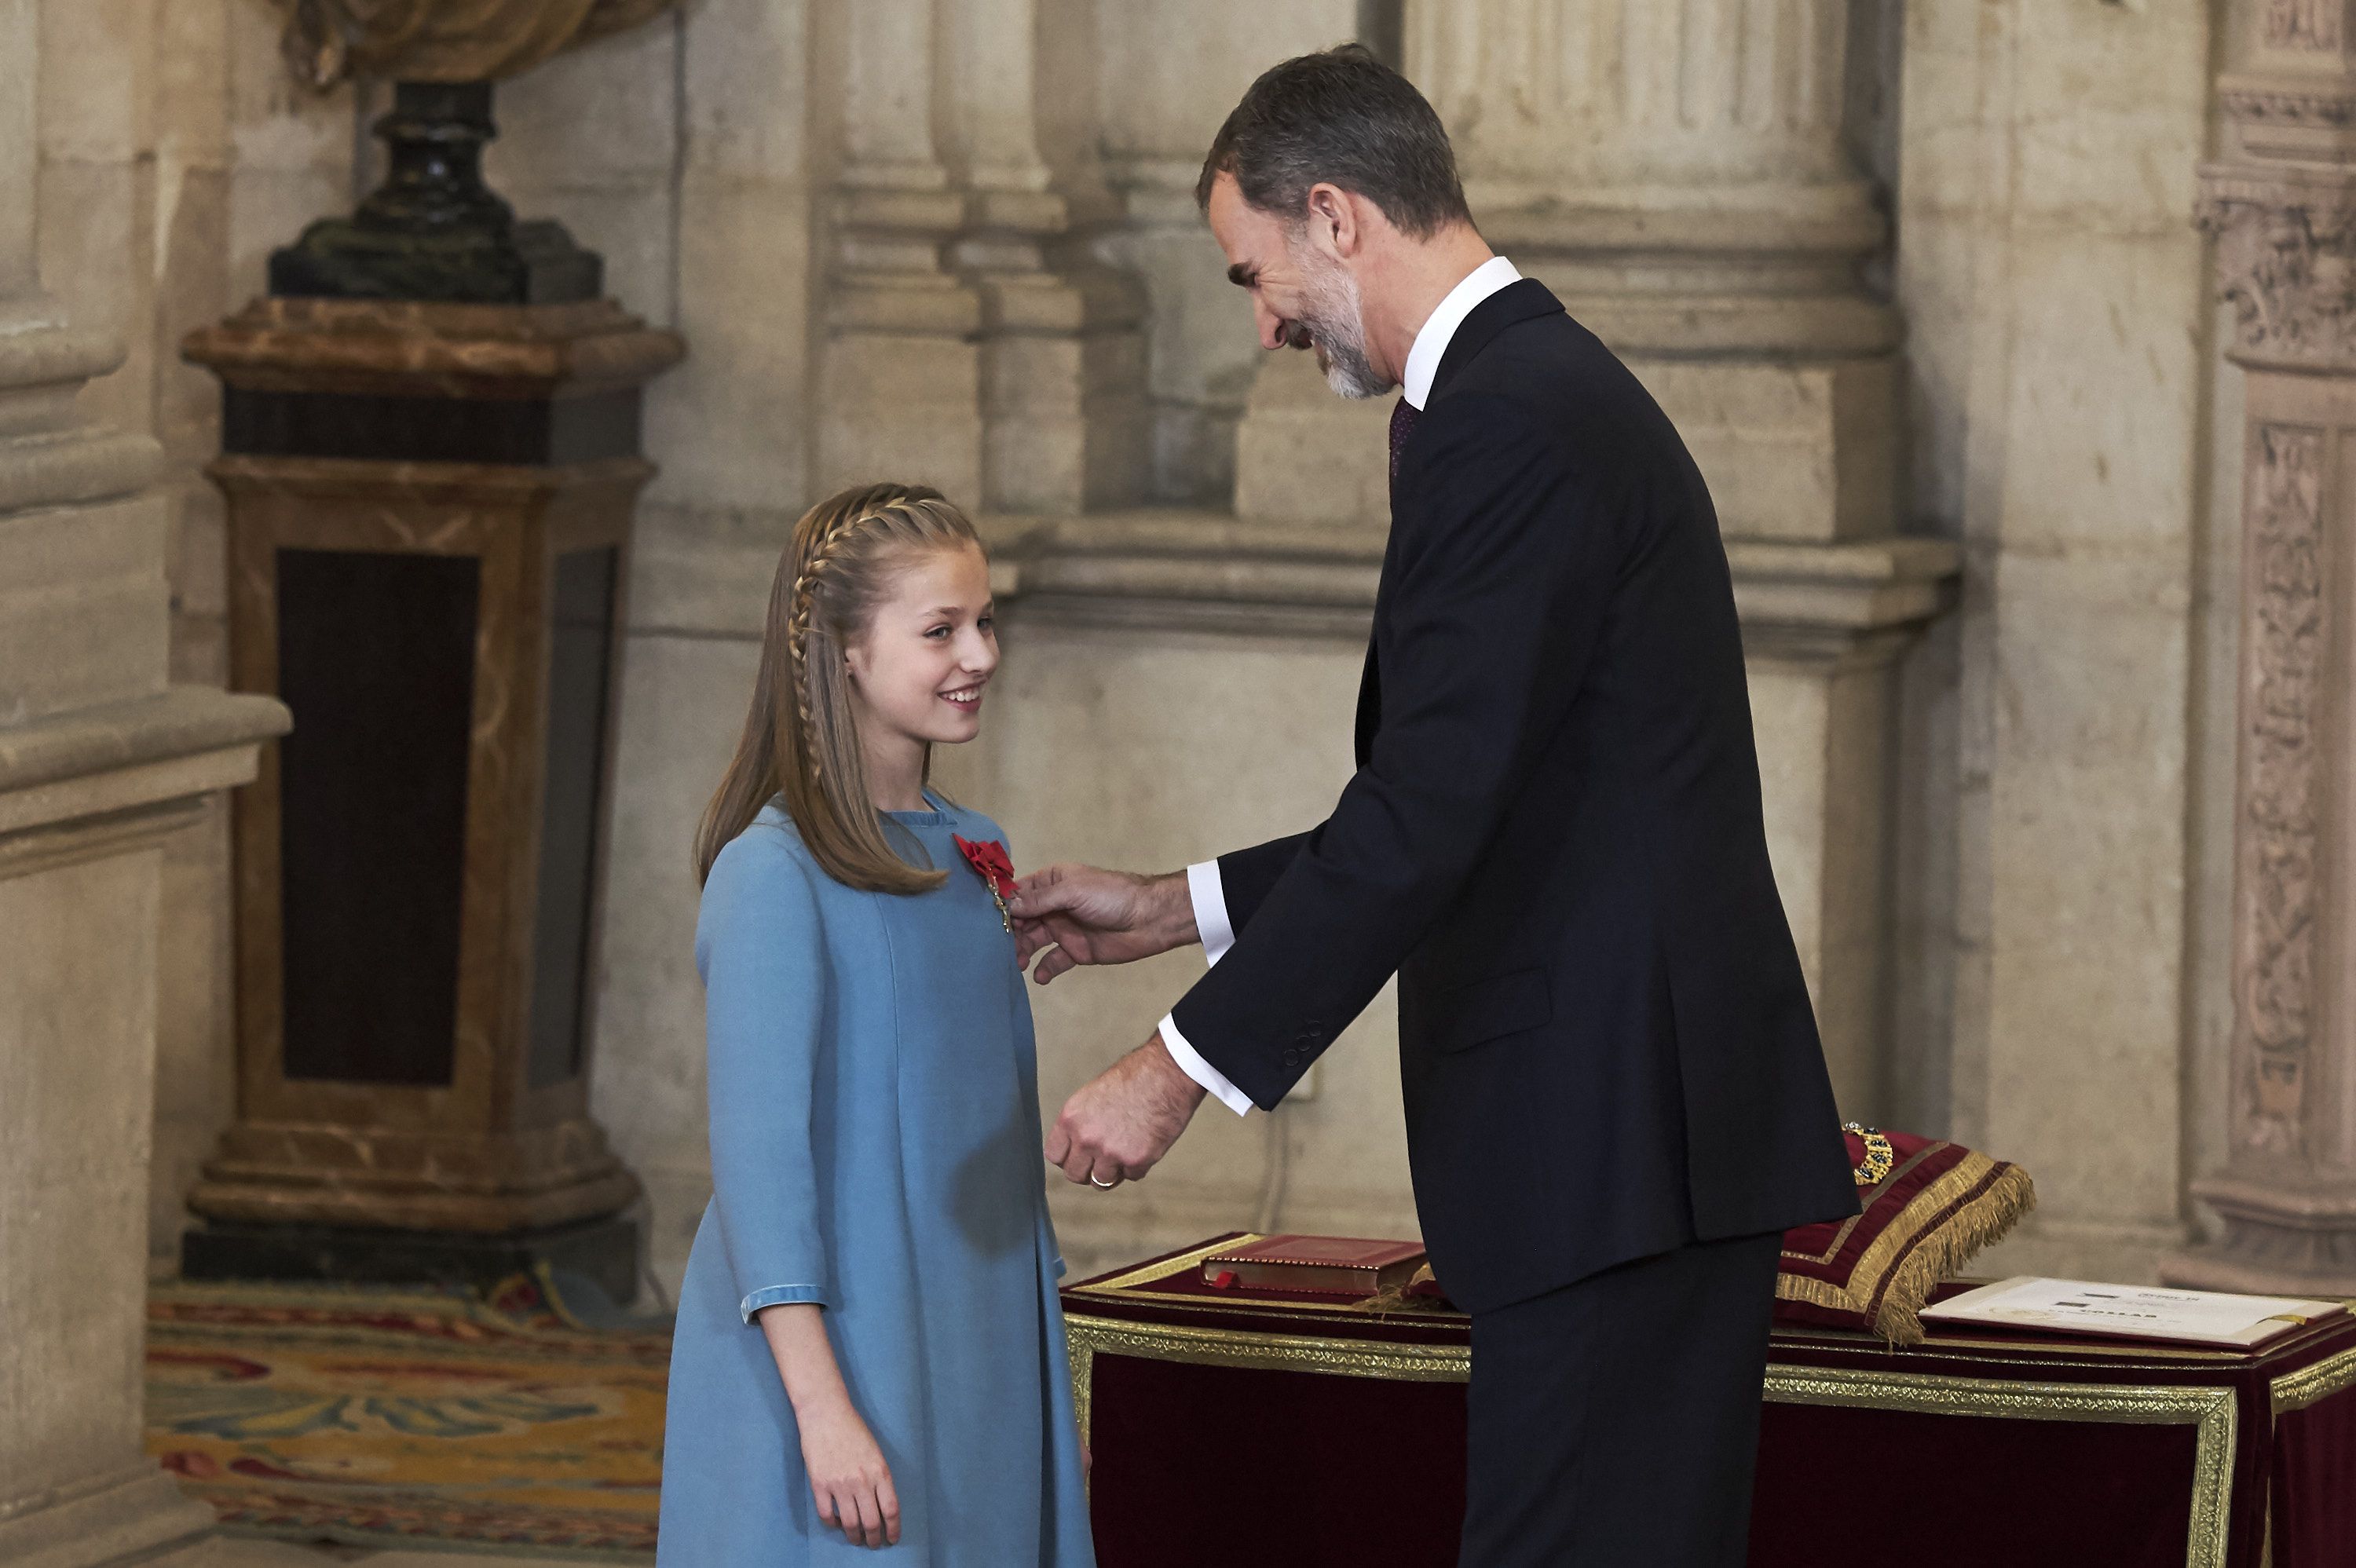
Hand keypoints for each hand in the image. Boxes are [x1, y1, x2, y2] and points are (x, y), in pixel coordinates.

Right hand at [798, 1396, 899, 1547]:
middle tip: (874, 1543)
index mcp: (880, 1472)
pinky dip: (833, 1524)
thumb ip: (879, 1478)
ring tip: (856, 1539)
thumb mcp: (876, 1452)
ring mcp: (839, 1484)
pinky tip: (836, 1523)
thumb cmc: (853, 1429)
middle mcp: (861, 1481)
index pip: (891, 1510)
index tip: (892, 1538)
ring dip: (854, 1536)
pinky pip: (827, 1515)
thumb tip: (880, 1504)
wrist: (826, 1414)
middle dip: (874, 1538)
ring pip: (850, 1523)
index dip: (893, 1529)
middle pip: (871, 1522)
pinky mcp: (819, 1485)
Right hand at [1009, 865, 1195, 983]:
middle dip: (1009, 932)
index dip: (1003, 906)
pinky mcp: (1076, 951)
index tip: (986, 921)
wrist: (1150, 919)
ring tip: (1016, 963)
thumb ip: (1040, 900)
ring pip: (1033, 941)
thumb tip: (1008, 904)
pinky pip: (1053, 961)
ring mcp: (1064, 929)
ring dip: (1022, 951)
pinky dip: (1044, 969)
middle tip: (998, 948)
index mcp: (1052, 882)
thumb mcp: (1073, 891)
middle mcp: (1054, 905)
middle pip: (1022, 919)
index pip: (1019, 893)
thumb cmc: (1112, 896)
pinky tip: (1039, 976)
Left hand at [1046, 1033, 1207, 1186]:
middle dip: (1087, 1171)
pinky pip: (1131, 1176)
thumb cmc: (1134, 1077)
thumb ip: (1082, 1123)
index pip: (1055, 1155)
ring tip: (1125, 1152)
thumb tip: (1079, 1144)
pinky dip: (1137, 1166)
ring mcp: (1111, 1152)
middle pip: (1074, 1174)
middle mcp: (1086, 1138)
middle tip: (1101, 1162)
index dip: (1068, 1157)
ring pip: (1102, 1181)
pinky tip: (1144, 1144)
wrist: (1166, 1074)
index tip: (1078, 1156)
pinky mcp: (1136, 1161)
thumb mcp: (1093, 1095)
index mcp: (1071, 1118)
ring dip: (1113, 1171)